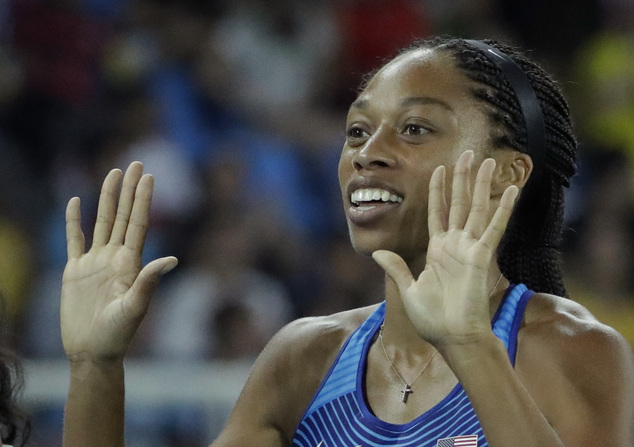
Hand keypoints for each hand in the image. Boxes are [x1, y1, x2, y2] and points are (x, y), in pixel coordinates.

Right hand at [61, 162, 177, 362]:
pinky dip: (73, 221)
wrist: (92, 351)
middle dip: (128, 189)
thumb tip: (171, 259)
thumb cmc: (118, 334)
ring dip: (106, 198)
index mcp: (130, 263)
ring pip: (101, 222)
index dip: (143, 199)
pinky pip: (74, 240)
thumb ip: (148, 281)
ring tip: (112, 173)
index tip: (149, 176)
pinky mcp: (74, 271)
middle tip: (135, 163)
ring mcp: (94, 263)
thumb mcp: (135, 307)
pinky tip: (76, 202)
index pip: (138, 223)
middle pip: (122, 215)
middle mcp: (115, 257)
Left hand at [372, 150, 517, 346]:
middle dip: (462, 178)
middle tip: (469, 153)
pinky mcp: (481, 257)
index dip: (438, 190)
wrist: (452, 339)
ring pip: (476, 209)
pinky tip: (511, 190)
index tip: (439, 168)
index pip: (437, 212)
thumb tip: (378, 252)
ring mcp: (469, 249)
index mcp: (437, 250)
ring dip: (482, 185)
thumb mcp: (408, 289)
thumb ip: (396, 268)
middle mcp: (454, 245)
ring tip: (487, 161)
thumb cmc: (432, 320)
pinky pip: (494, 228)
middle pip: (459, 203)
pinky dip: (503, 209)